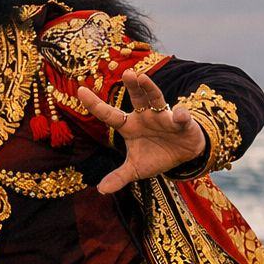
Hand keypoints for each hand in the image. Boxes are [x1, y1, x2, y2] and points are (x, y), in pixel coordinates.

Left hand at [76, 70, 206, 193]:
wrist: (183, 157)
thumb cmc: (156, 156)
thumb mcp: (136, 169)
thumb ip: (119, 177)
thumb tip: (101, 190)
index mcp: (129, 126)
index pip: (109, 114)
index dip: (94, 104)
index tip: (80, 90)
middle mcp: (144, 117)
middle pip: (136, 98)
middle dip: (131, 86)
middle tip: (126, 73)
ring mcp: (163, 117)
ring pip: (156, 99)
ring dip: (150, 89)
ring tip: (142, 78)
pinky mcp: (182, 123)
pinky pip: (181, 118)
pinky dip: (182, 116)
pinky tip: (180, 114)